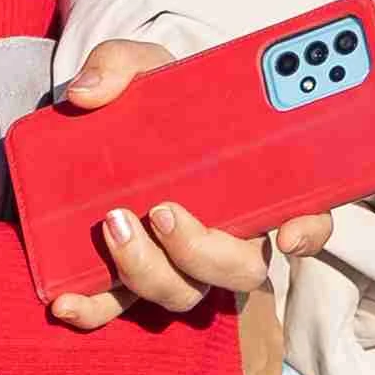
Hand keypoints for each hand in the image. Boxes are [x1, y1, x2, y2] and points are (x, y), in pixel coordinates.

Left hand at [37, 38, 330, 334]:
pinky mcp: (126, 273)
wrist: (98, 126)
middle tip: (165, 209)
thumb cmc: (148, 102)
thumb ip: (120, 65)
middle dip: (205, 251)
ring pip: (183, 291)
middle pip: (240, 269)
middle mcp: (222, 233)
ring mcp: (176, 260)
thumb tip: (86, 94)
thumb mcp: (141, 68)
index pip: (306, 216)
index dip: (309, 231)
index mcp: (250, 185)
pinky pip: (119, 307)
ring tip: (112, 224)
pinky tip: (65, 299)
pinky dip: (94, 309)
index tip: (288, 235)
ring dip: (148, 270)